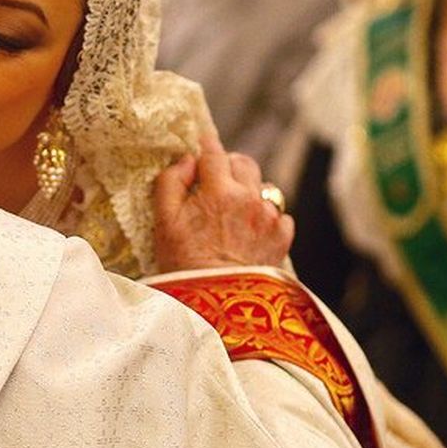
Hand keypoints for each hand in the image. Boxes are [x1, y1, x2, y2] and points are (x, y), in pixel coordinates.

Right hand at [153, 133, 293, 272]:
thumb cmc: (184, 264)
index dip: (206, 144)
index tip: (202, 142)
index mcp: (219, 190)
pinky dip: (267, 217)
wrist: (218, 305)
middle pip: (244, 163)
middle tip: (216, 179)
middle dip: (229, 165)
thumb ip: (171, 182)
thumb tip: (188, 160)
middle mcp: (249, 198)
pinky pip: (280, 214)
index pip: (214, 152)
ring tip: (235, 210)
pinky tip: (251, 232)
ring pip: (264, 187)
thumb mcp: (163, 221)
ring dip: (250, 191)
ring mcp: (270, 217)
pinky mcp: (283, 237)